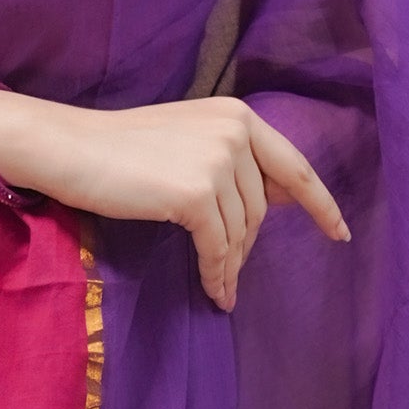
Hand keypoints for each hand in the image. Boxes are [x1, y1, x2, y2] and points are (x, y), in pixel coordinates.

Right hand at [0, 91, 347, 312]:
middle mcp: (235, 132)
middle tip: (229, 270)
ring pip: (241, 232)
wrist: (69, 148)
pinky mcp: (196, 193)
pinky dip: (218, 274)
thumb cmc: (117, 151)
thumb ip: (227, 164)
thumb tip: (271, 207)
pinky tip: (214, 292)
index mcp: (237, 115)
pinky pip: (219, 248)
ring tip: (219, 286)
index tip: (339, 233)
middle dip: (248, 246)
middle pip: (261, 208)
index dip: (320, 204)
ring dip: (231, 265)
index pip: (293, 165)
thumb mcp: (185, 143)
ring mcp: (217, 161)